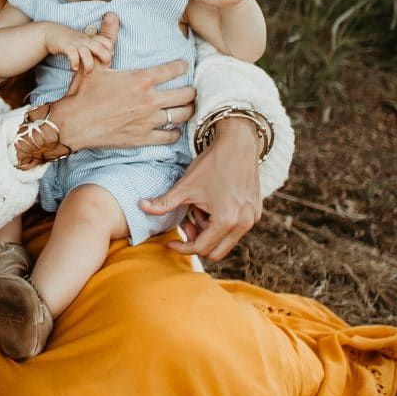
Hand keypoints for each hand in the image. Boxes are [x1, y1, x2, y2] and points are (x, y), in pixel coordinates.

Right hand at [51, 26, 194, 153]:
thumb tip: (111, 16)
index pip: (172, 70)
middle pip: (184, 95)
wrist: (74, 123)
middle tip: (191, 91)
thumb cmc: (84, 93)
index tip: (184, 66)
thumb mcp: (96, 64)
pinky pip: (169, 136)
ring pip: (181, 115)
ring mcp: (148, 120)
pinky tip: (174, 129)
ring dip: (187, 111)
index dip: (181, 67)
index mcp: (140, 79)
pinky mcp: (144, 138)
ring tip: (188, 108)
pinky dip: (174, 133)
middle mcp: (149, 99)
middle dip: (191, 92)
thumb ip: (108, 39)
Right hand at [52, 23, 114, 72]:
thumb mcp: (85, 40)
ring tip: (87, 72)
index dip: (109, 53)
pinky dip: (75, 63)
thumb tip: (109, 54)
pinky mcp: (66, 46)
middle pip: (101, 49)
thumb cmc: (71, 40)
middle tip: (101, 69)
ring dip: (89, 66)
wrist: (52, 32)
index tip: (105, 62)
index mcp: (91, 39)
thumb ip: (96, 46)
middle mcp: (86, 40)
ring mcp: (76, 43)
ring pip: (87, 54)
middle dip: (104, 60)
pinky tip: (74, 68)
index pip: (108, 43)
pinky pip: (73, 55)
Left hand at [155, 117, 263, 262]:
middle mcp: (243, 224)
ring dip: (210, 231)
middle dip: (198, 241)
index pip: (201, 248)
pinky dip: (221, 223)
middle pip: (216, 252)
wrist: (238, 143)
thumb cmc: (212, 163)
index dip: (182, 247)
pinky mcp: (256, 212)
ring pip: (226, 241)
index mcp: (226, 220)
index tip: (170, 242)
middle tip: (187, 224)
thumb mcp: (185, 186)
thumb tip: (140, 206)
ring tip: (201, 208)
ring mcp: (252, 218)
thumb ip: (163, 203)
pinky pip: (236, 229)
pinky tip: (213, 204)